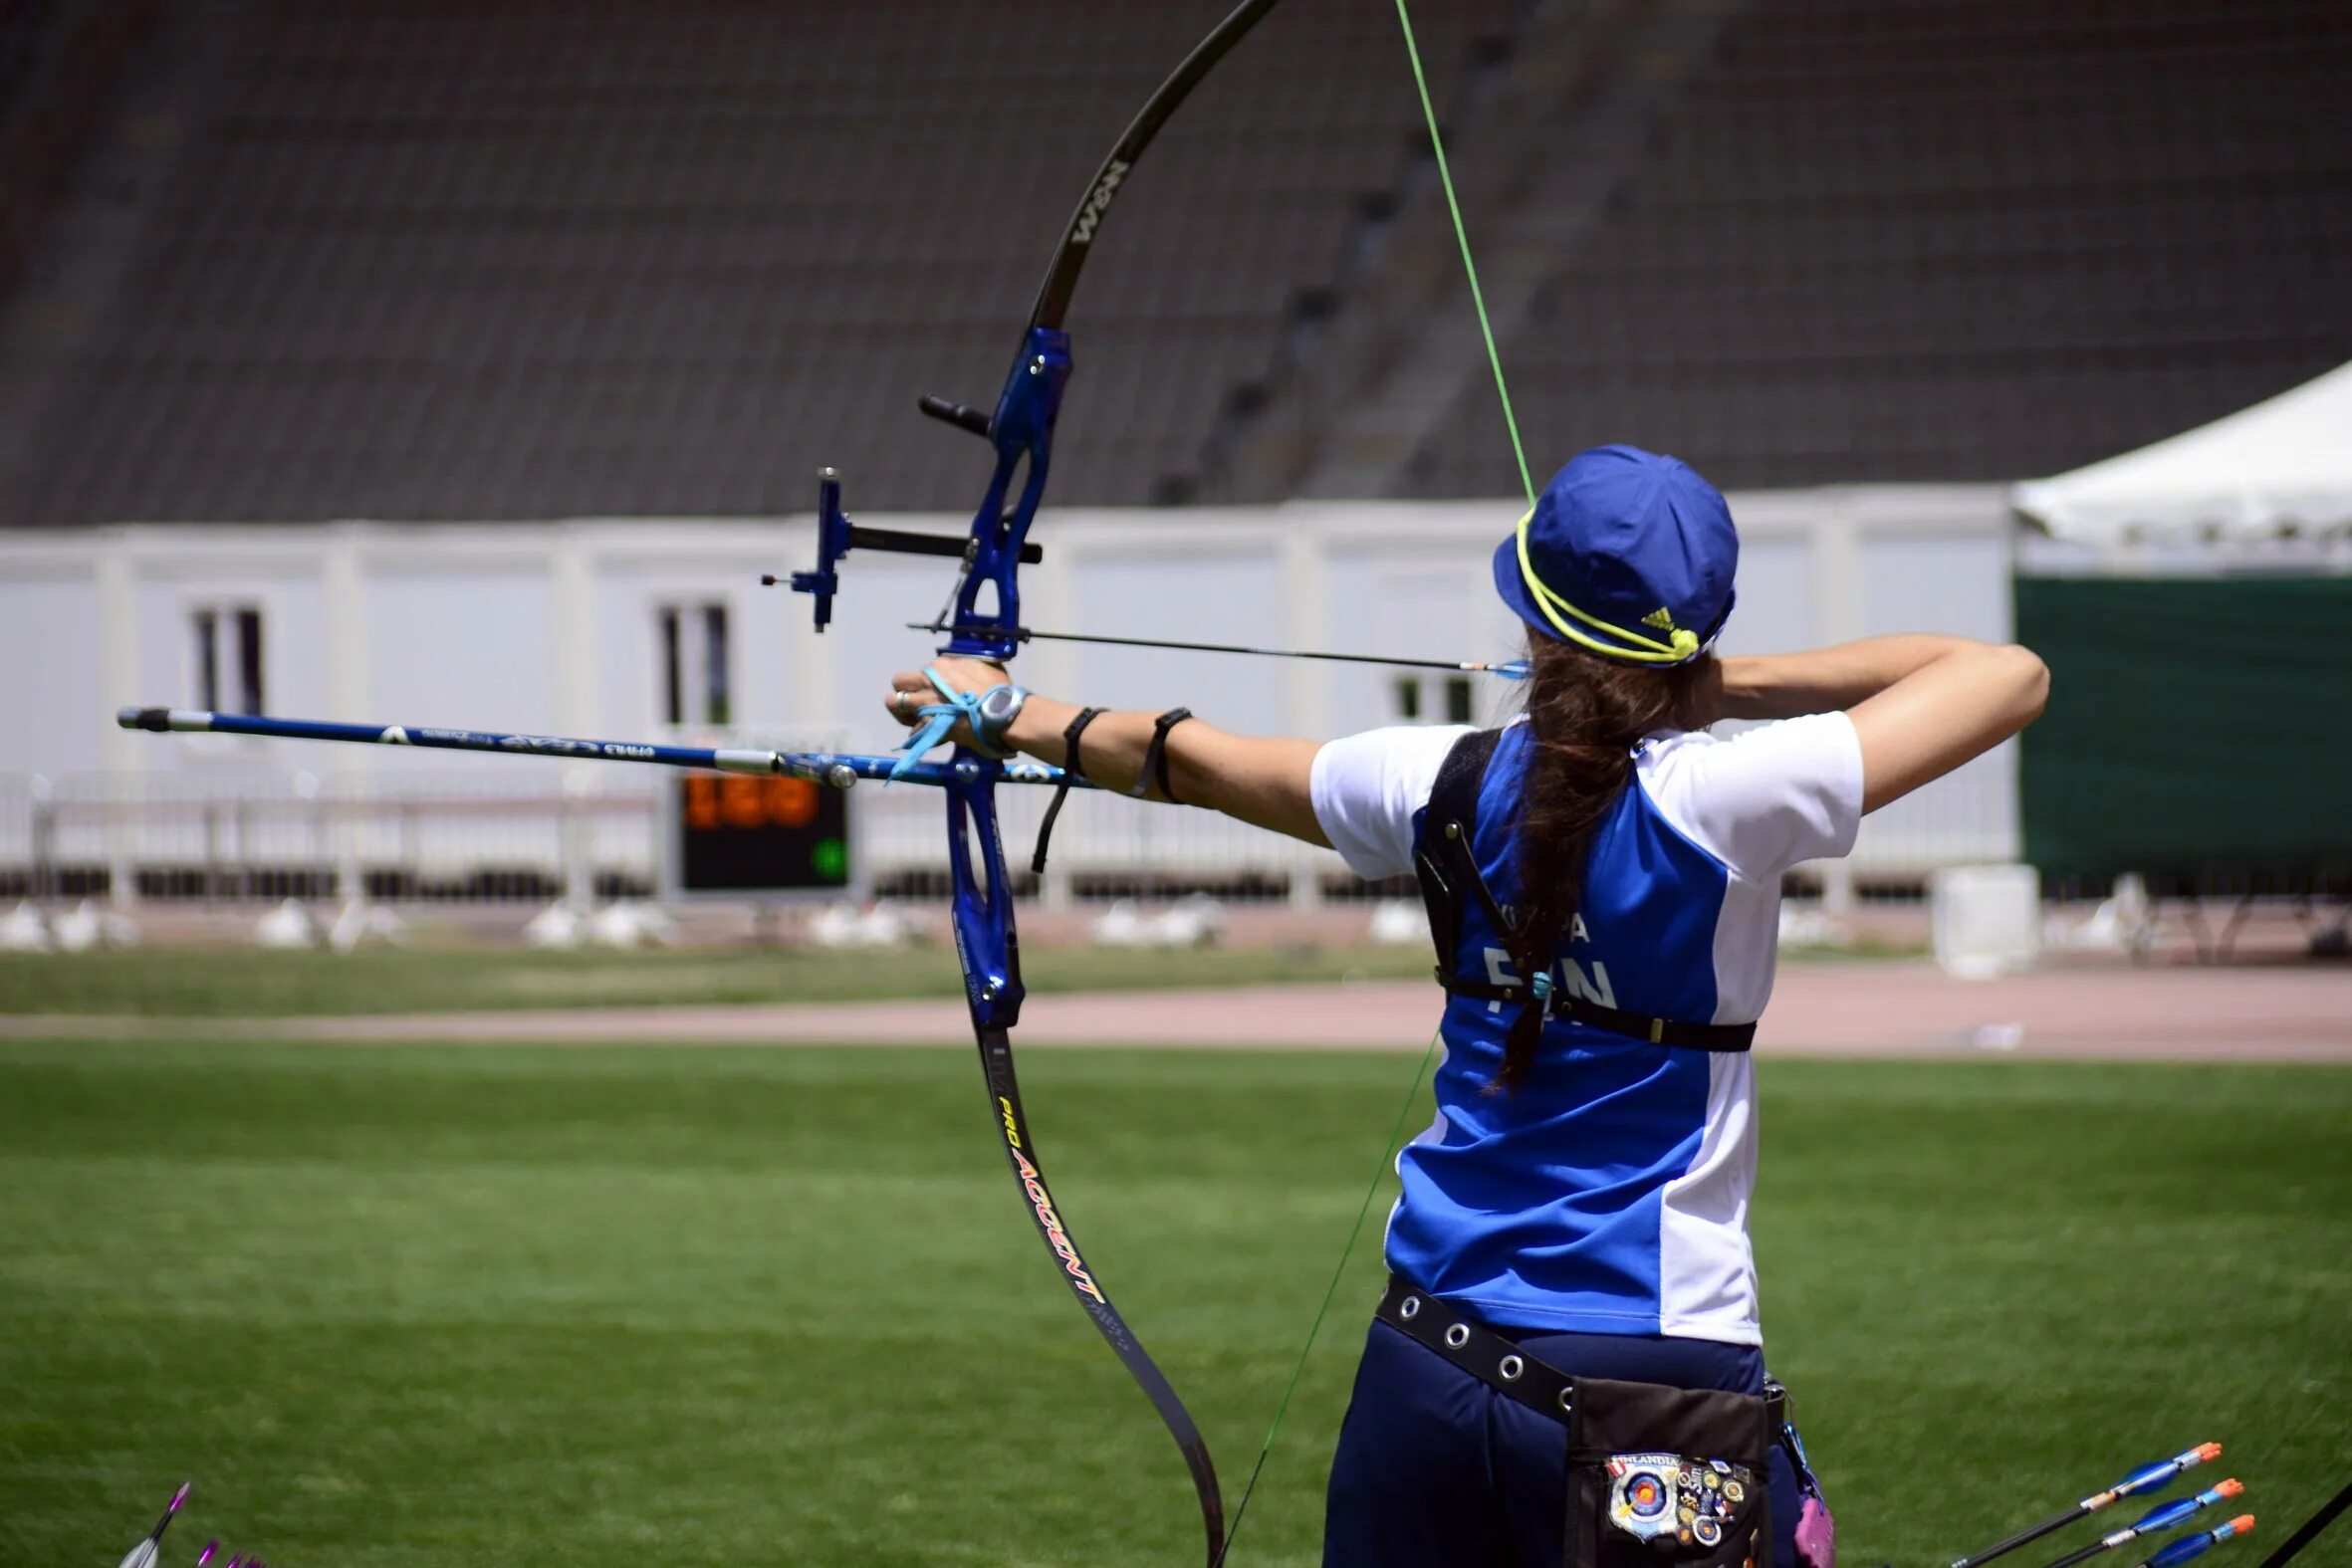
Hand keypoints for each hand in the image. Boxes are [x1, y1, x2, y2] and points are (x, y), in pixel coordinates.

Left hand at [883, 655, 1010, 739]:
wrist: (1002, 713)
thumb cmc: (998, 690)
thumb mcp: (985, 667)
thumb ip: (967, 668)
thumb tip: (964, 670)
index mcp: (941, 666)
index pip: (922, 671)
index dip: (928, 685)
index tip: (938, 695)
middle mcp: (927, 680)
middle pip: (899, 681)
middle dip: (904, 693)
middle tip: (916, 705)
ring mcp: (924, 702)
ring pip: (893, 703)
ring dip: (902, 712)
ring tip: (913, 720)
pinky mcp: (926, 724)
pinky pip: (912, 729)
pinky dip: (920, 733)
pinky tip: (931, 735)